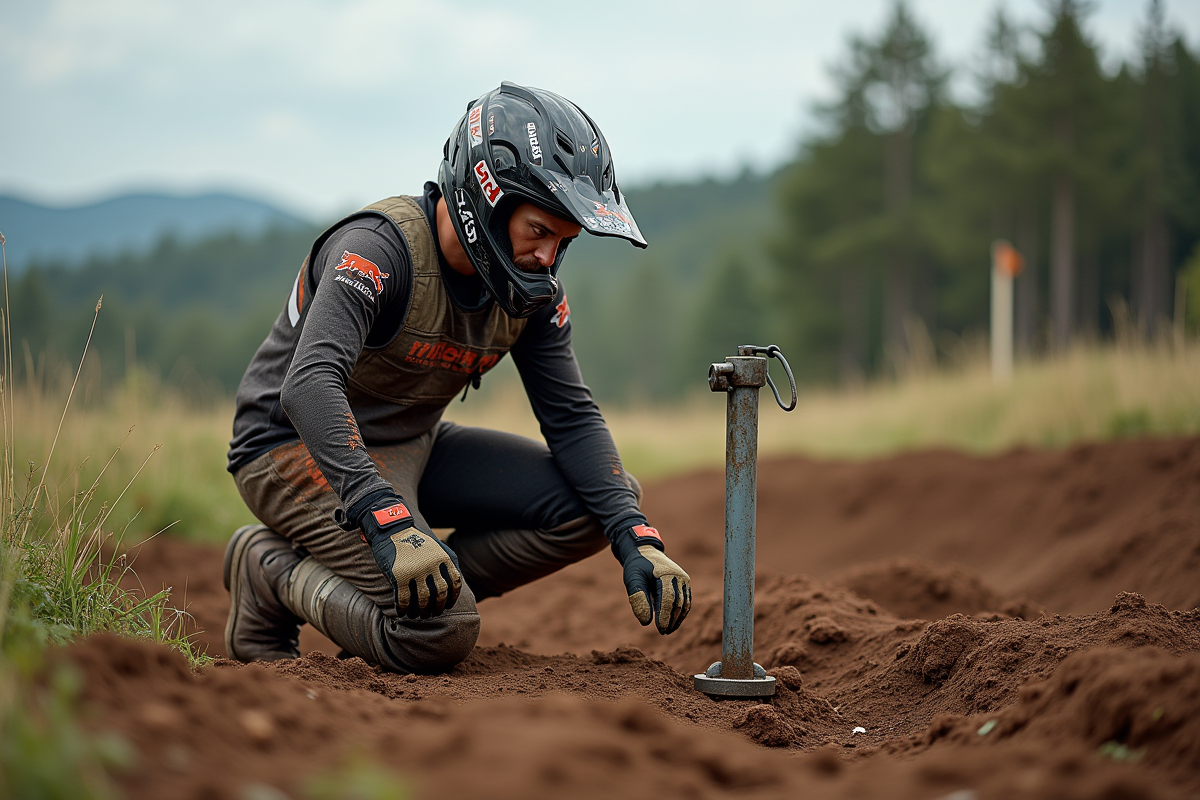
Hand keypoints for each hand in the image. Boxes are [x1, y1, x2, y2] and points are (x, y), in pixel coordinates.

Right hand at [357, 495, 461, 618]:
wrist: (392, 528)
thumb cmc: (415, 539)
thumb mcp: (436, 546)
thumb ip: (446, 562)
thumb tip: (455, 583)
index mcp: (444, 557)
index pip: (455, 583)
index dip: (452, 597)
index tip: (447, 606)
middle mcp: (432, 564)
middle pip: (440, 593)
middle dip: (437, 607)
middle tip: (431, 614)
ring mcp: (416, 570)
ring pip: (423, 599)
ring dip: (420, 611)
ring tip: (416, 615)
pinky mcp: (399, 575)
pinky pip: (404, 599)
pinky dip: (403, 609)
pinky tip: (402, 612)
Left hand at [614, 525, 690, 633]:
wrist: (645, 552)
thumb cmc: (637, 566)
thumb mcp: (632, 579)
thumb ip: (638, 599)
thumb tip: (646, 622)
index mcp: (666, 574)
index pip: (668, 599)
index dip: (665, 616)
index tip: (660, 629)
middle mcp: (678, 576)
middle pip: (678, 603)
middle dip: (672, 619)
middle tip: (664, 632)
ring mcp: (683, 579)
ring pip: (684, 603)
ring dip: (677, 618)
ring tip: (668, 630)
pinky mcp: (684, 583)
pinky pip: (685, 601)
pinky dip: (680, 613)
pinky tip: (672, 622)